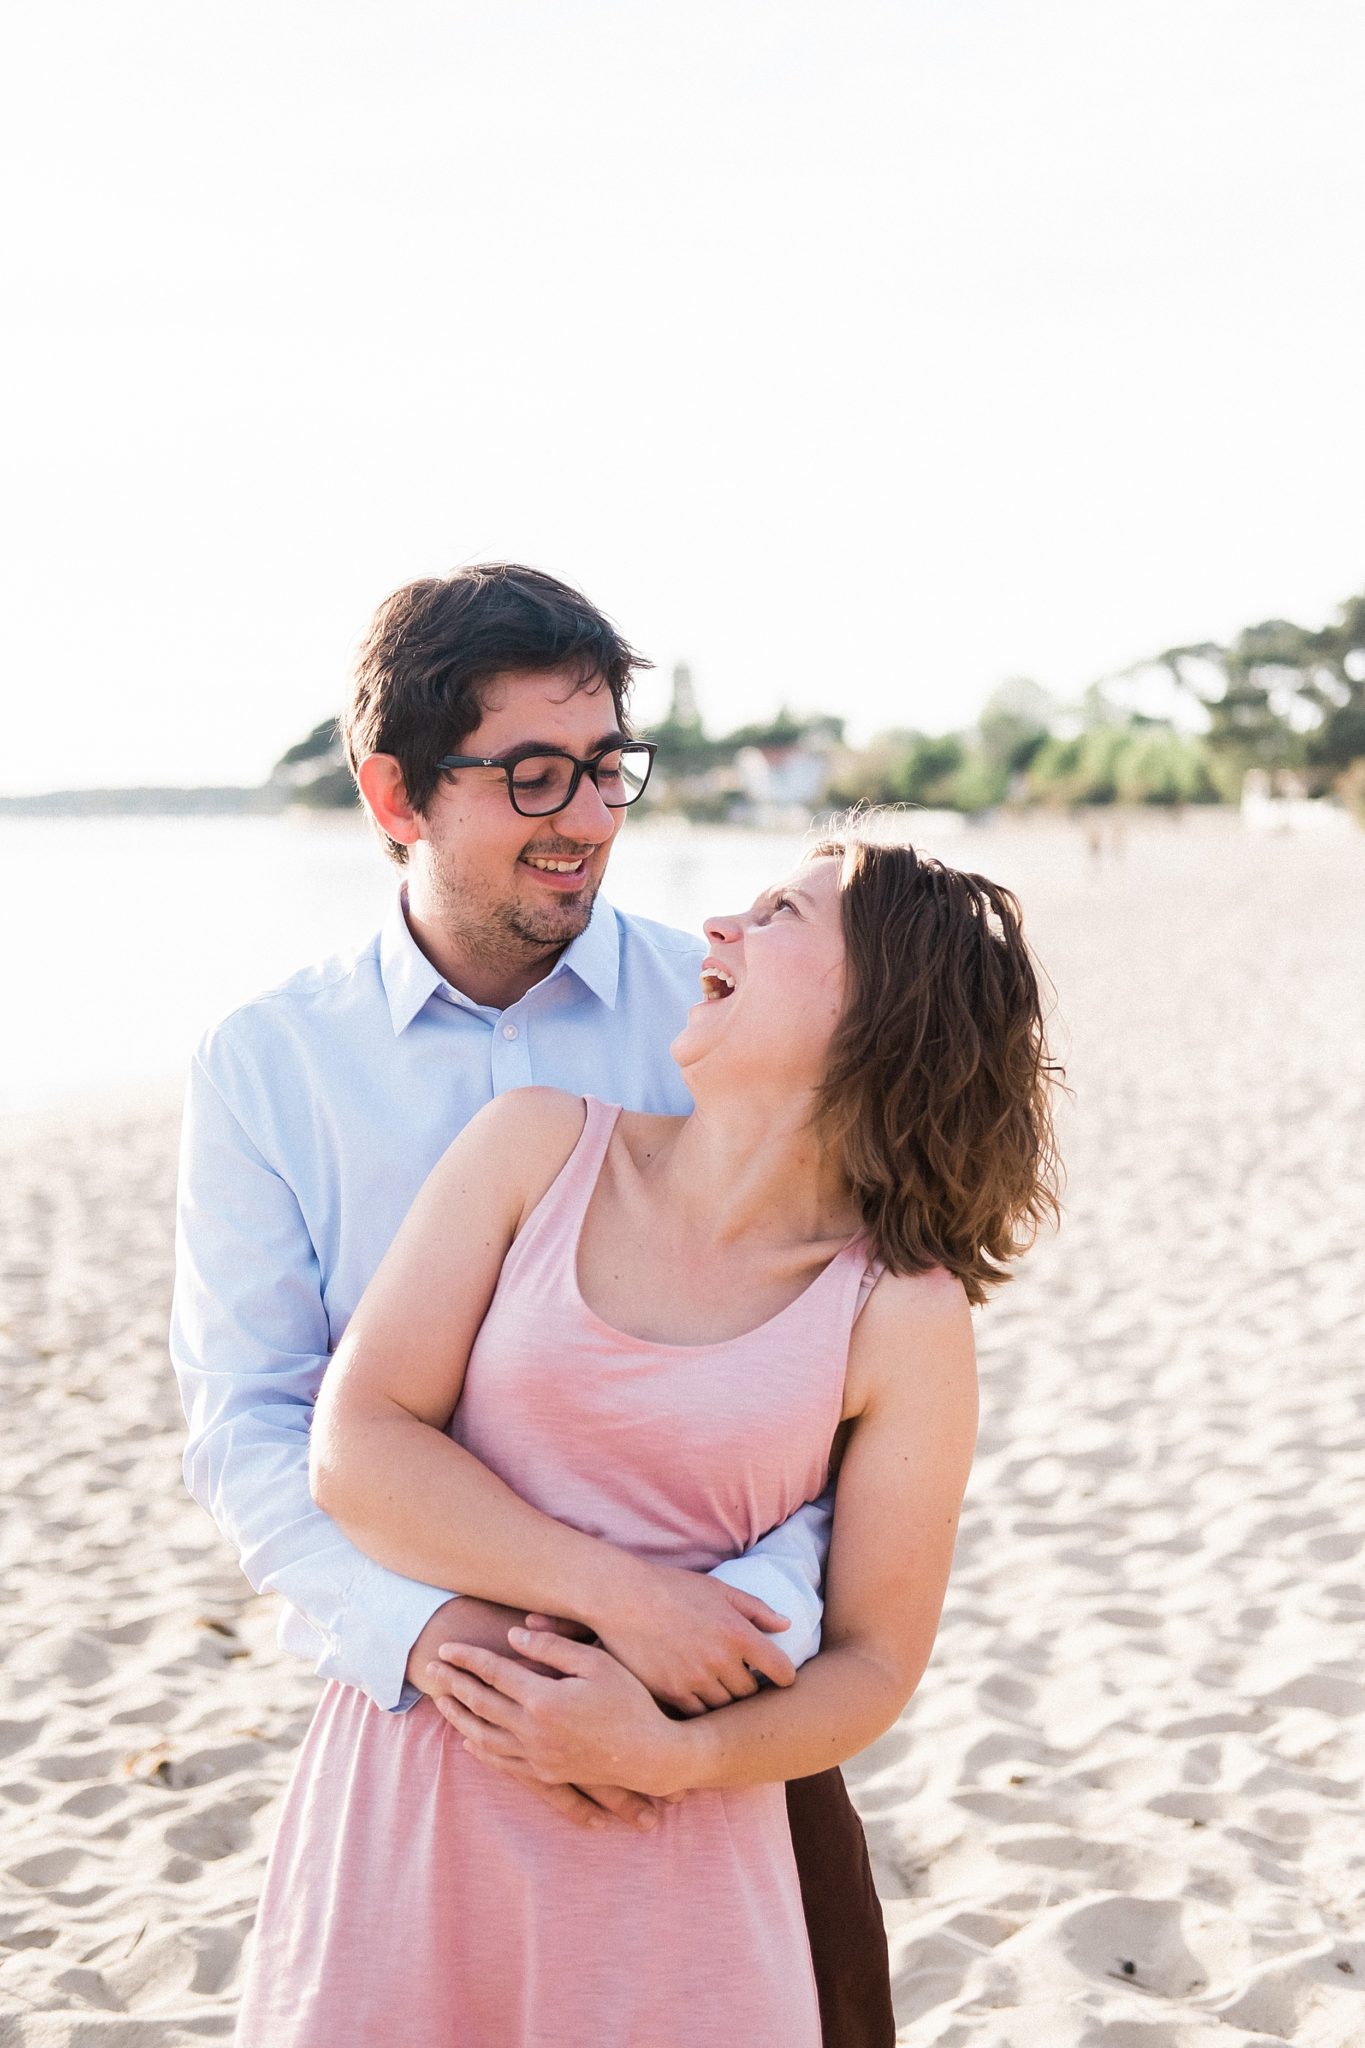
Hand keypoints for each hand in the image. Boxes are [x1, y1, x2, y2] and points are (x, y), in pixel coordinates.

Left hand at [409, 1599, 668, 1831]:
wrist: (649, 1755)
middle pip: (481, 1703)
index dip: (467, 1659)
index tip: (445, 1647)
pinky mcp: (544, 1772)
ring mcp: (537, 1756)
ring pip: (484, 1735)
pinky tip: (469, 1738)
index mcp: (544, 1699)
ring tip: (441, 1700)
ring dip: (459, 1716)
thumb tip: (513, 1638)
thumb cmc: (629, 1701)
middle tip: (430, 1669)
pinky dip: (480, 1748)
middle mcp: (534, 1731)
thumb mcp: (597, 1663)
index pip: (494, 1674)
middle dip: (453, 1684)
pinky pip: (501, 1761)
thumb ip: (554, 1648)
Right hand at [584, 1562, 796, 1714]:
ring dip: (724, 1699)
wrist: (623, 1598)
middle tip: (741, 1679)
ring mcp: (695, 1680)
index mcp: (737, 1632)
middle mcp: (720, 1660)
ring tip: (716, 1686)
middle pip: (750, 1693)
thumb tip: (786, 1625)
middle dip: (749, 1687)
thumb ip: (756, 1609)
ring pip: (725, 1707)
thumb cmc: (672, 1588)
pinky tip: (695, 1693)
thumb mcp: (718, 1589)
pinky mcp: (671, 1694)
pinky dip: (701, 1707)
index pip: (780, 1669)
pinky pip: (698, 1715)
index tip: (781, 1678)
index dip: (785, 1676)